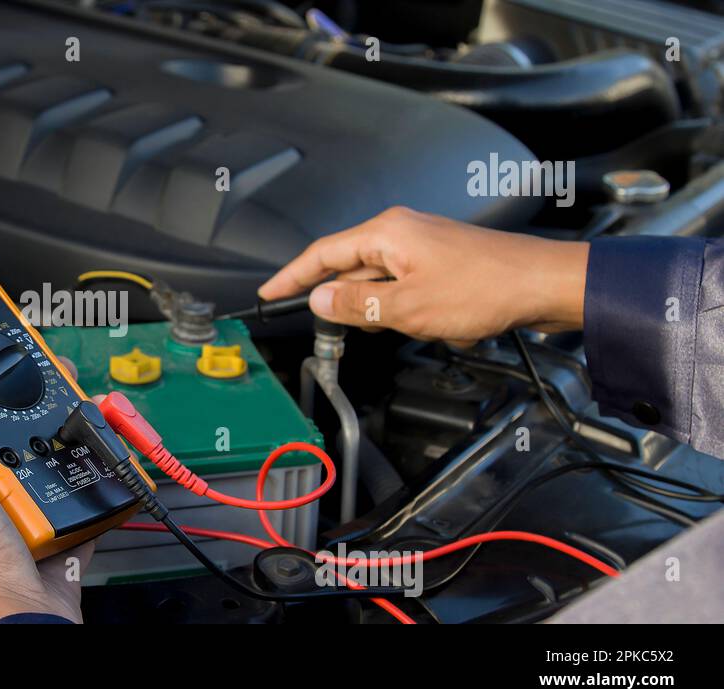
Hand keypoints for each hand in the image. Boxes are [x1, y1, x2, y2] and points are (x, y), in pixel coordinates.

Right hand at [258, 207, 589, 346]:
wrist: (544, 285)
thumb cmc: (485, 288)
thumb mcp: (407, 307)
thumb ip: (356, 304)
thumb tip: (320, 299)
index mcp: (386, 233)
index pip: (322, 254)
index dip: (292, 276)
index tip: (271, 292)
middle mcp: (401, 231)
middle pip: (348, 266)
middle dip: (341, 300)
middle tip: (329, 329)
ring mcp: (422, 245)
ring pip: (378, 280)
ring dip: (378, 309)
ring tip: (394, 328)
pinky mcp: (441, 261)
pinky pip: (403, 284)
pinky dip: (402, 307)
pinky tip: (421, 325)